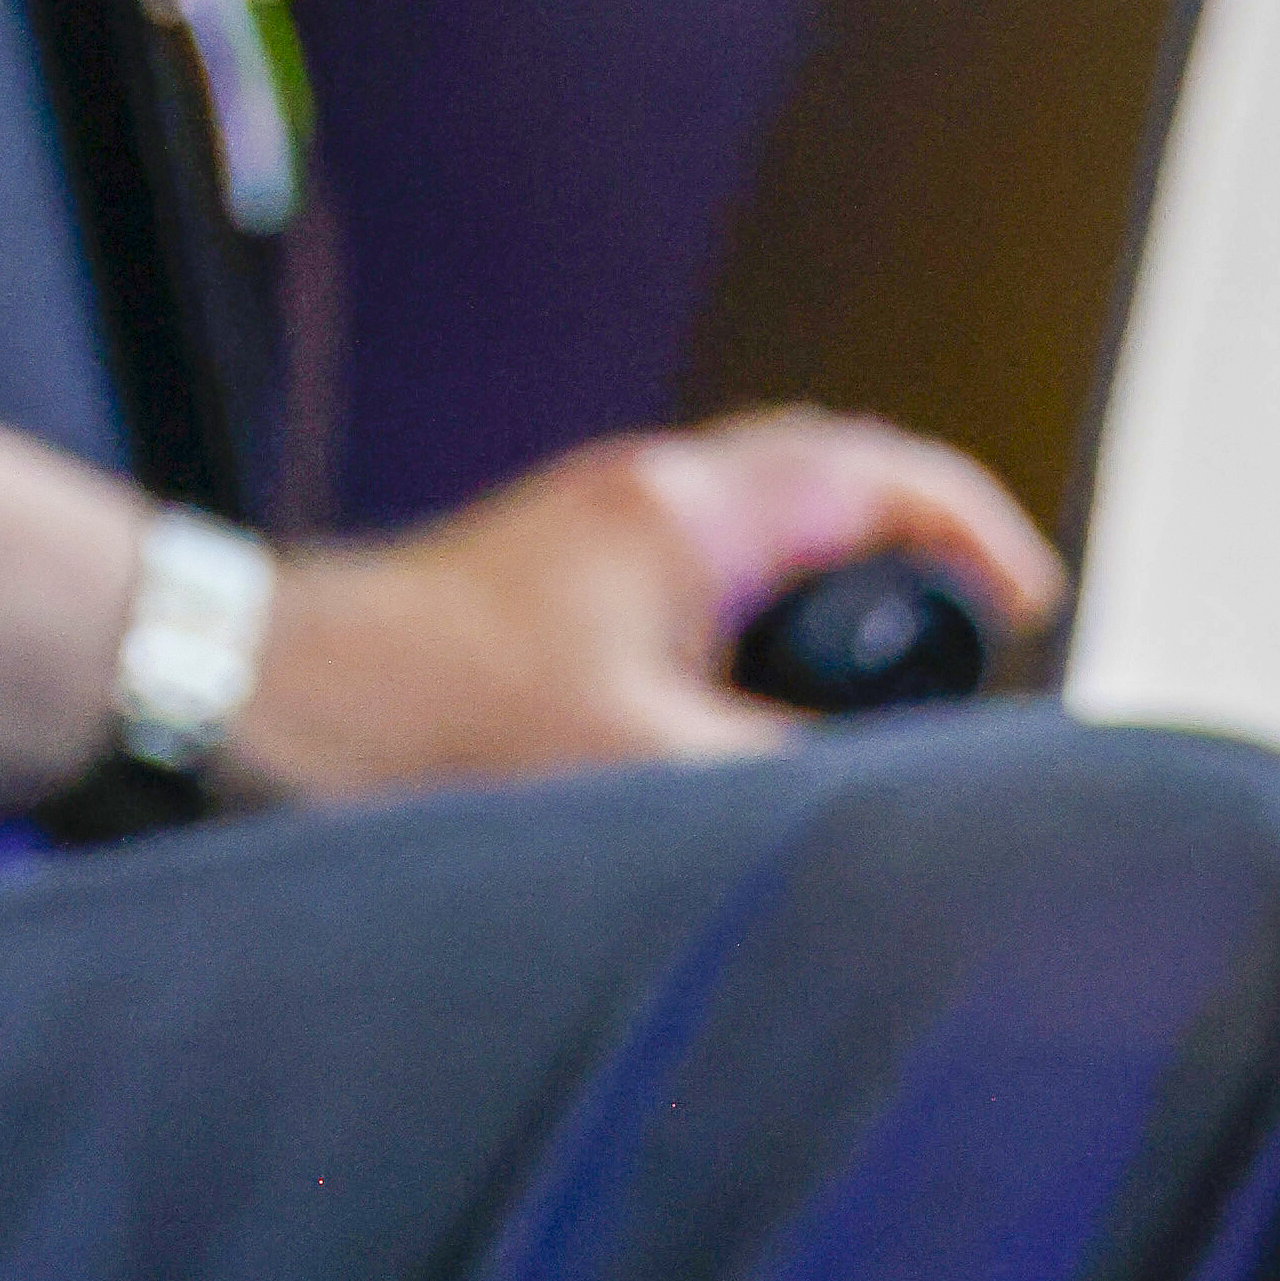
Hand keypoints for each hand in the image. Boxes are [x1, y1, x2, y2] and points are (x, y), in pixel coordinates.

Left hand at [227, 408, 1064, 794]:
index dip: (972, 530)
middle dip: (915, 548)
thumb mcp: (638, 768)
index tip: (1025, 603)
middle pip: (828, 482)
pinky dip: (753, 623)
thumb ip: (783, 777)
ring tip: (869, 686)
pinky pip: (693, 578)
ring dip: (828, 588)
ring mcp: (593, 537)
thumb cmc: (423, 725)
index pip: (878, 475)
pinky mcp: (550, 585)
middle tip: (964, 639)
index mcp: (685, 513)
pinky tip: (740, 718)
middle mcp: (643, 501)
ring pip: (758, 528)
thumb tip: (901, 805)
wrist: (254, 701)